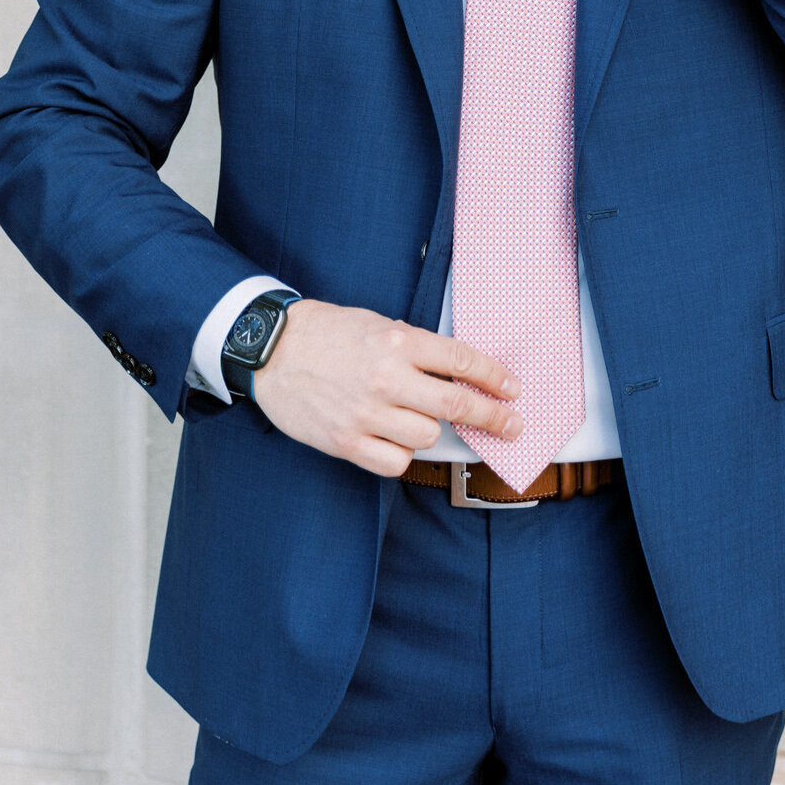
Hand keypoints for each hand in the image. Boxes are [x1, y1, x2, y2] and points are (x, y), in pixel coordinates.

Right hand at [251, 299, 522, 477]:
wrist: (271, 350)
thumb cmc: (325, 333)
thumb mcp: (376, 323)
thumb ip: (414, 346)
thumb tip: (455, 370)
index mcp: (397, 341)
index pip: (461, 361)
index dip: (494, 377)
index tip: (512, 389)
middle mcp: (386, 377)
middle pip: (455, 406)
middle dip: (492, 417)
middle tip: (512, 424)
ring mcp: (365, 413)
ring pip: (427, 438)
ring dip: (433, 432)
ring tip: (420, 420)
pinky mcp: (346, 442)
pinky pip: (395, 462)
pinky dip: (402, 454)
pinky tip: (396, 440)